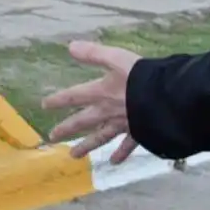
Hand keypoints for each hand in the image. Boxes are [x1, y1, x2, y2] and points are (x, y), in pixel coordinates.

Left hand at [40, 41, 141, 163]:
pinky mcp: (138, 132)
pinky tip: (114, 162)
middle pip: (83, 121)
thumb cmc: (141, 76)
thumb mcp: (115, 58)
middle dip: (67, 128)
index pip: (74, 96)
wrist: (165, 98)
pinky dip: (121, 154)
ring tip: (74, 156)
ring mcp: (122, 124)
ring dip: (86, 146)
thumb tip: (70, 47)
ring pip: (100, 137)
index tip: (44, 105)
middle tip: (52, 137)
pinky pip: (127, 146)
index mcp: (100, 93)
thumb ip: (93, 53)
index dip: (58, 99)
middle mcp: (107, 111)